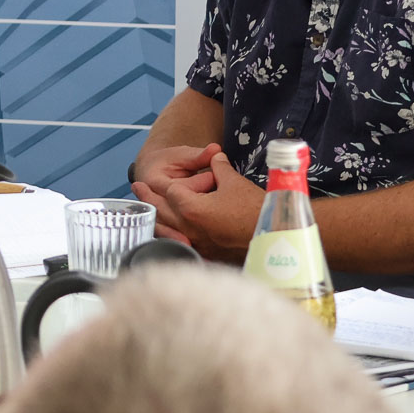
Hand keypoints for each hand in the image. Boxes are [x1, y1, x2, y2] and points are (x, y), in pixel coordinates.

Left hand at [134, 151, 263, 262]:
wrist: (277, 237)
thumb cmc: (255, 209)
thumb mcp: (234, 182)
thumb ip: (218, 167)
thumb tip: (214, 156)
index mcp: (191, 209)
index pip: (170, 193)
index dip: (161, 184)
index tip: (143, 180)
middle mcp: (189, 229)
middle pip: (161, 212)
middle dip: (148, 199)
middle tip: (136, 189)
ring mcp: (197, 245)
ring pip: (167, 231)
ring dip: (155, 219)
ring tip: (146, 211)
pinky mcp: (207, 256)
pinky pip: (181, 246)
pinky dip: (171, 238)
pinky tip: (169, 235)